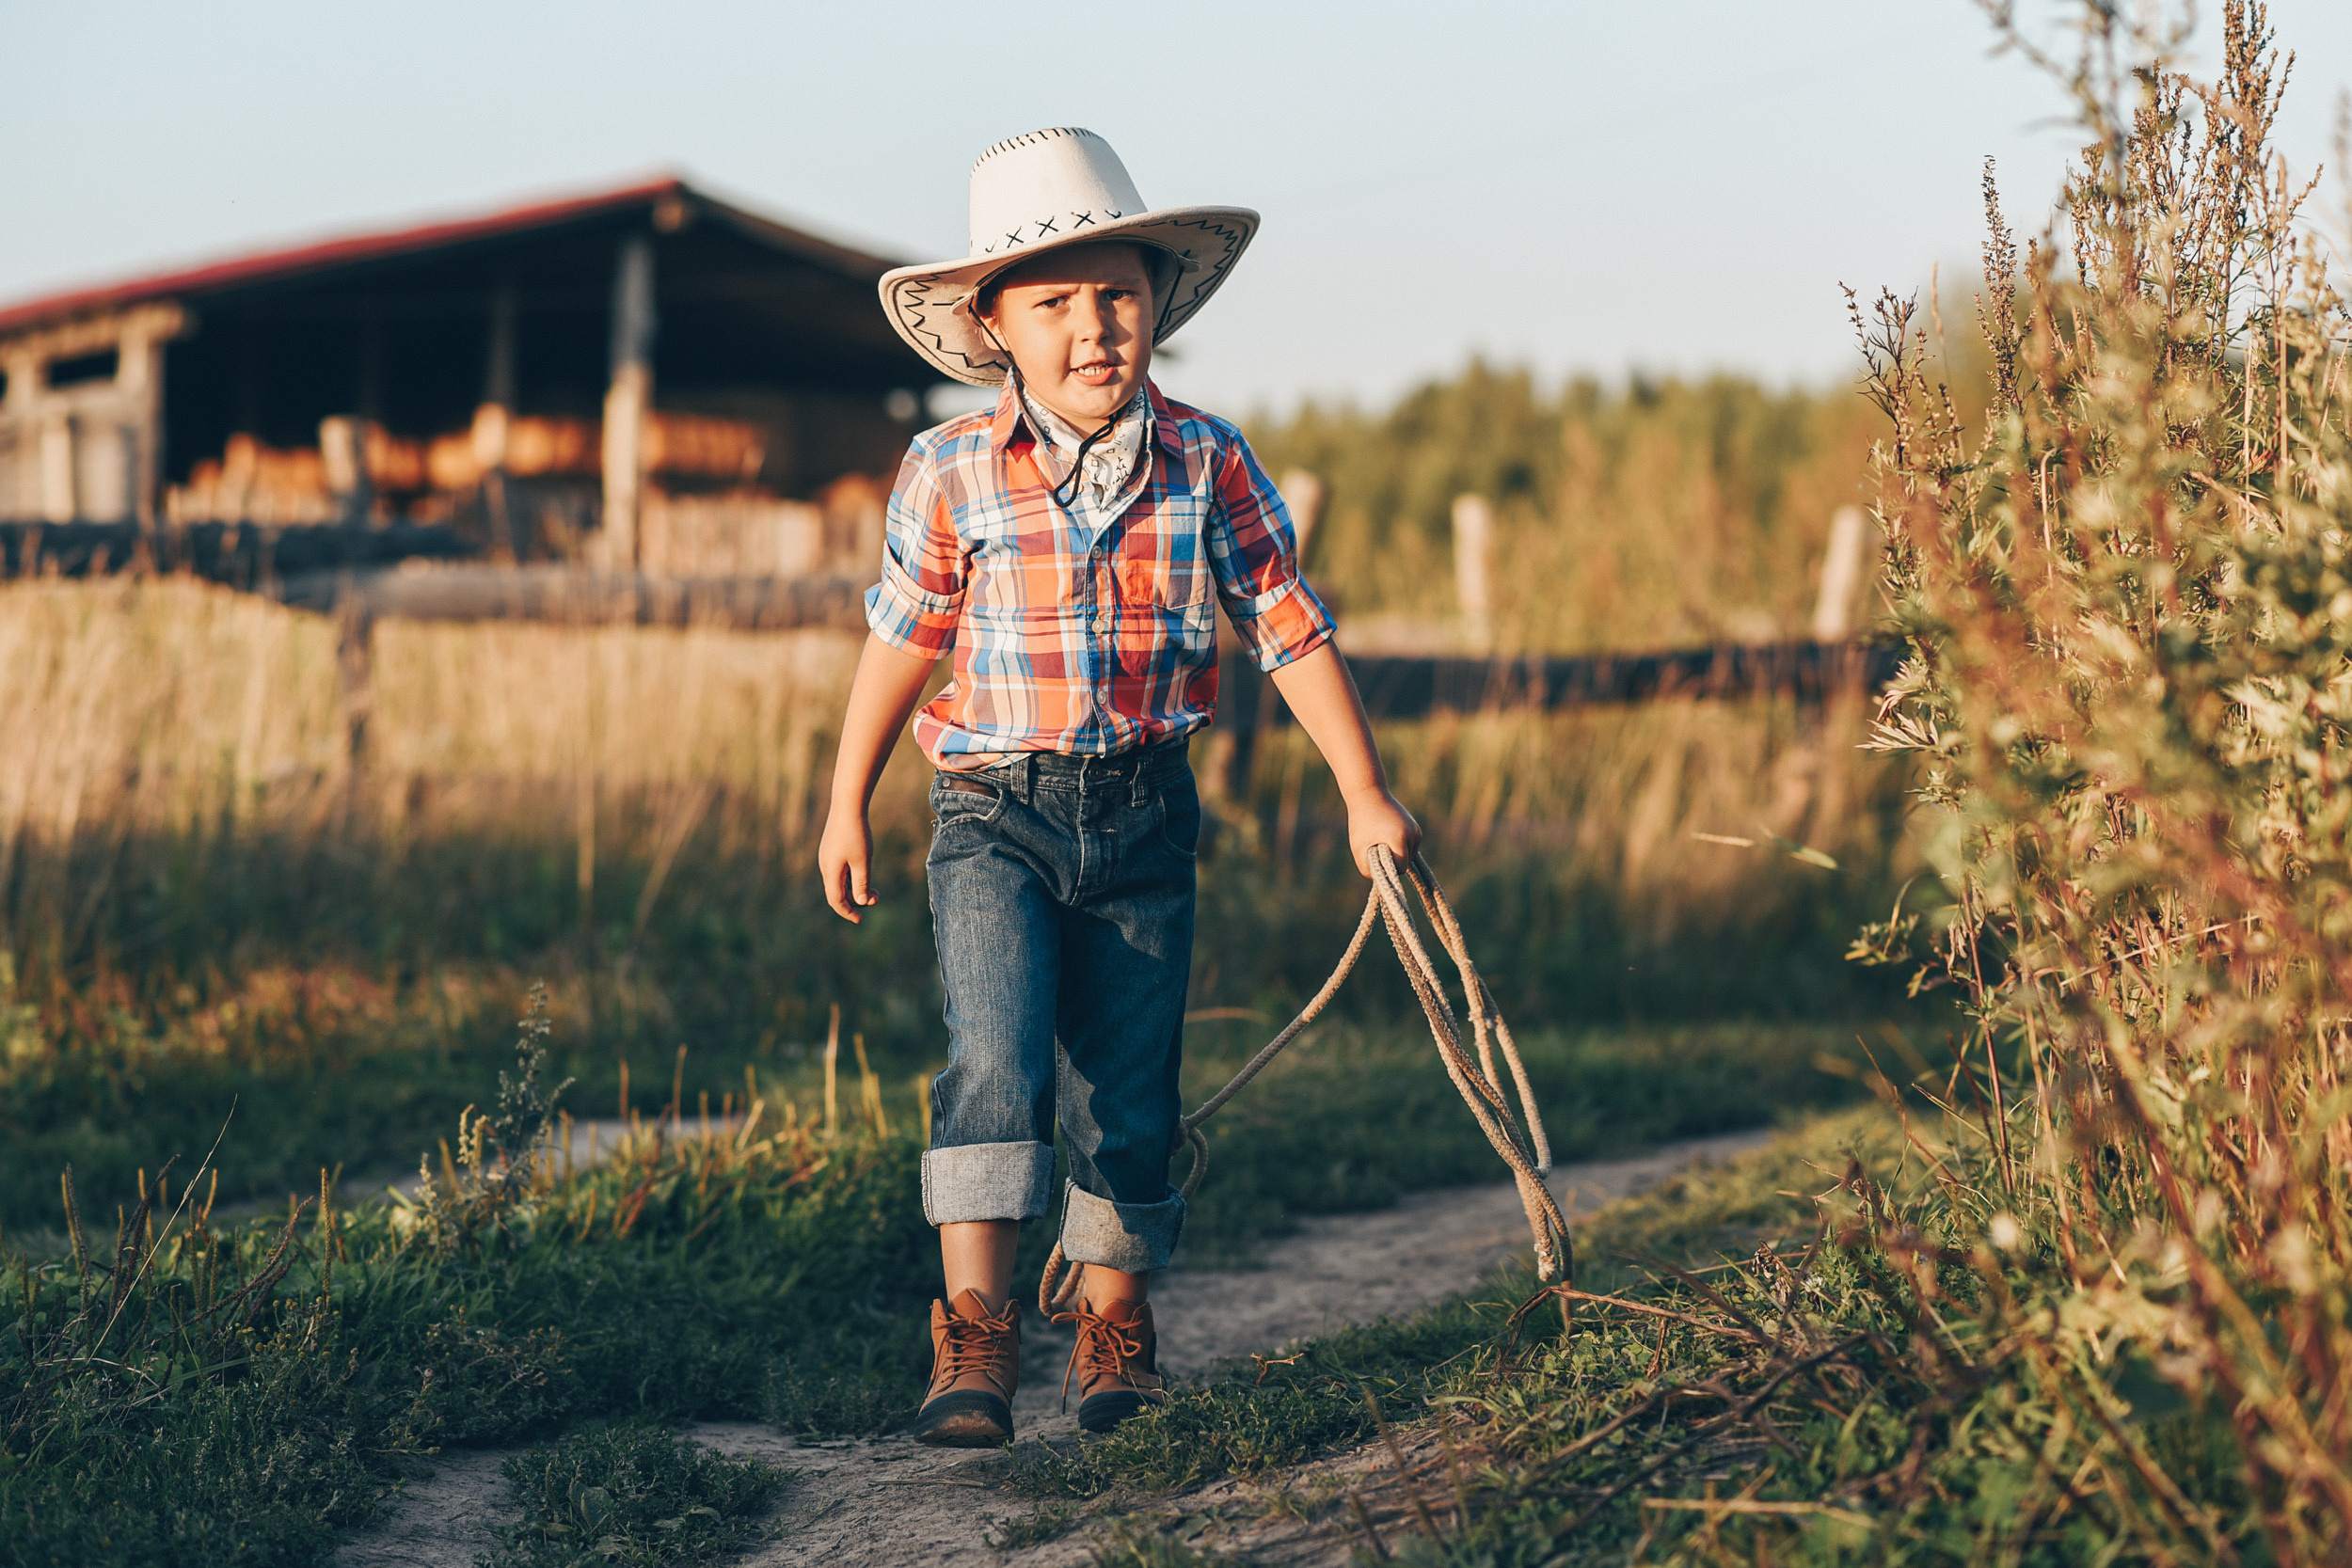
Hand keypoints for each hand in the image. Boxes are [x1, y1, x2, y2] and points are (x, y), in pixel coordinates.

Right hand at [818, 805, 875, 922]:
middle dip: (857, 899)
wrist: (847, 805)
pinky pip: (840, 871)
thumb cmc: (856, 834)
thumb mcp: (862, 861)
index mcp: (830, 871)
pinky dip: (852, 877)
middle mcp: (825, 866)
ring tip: (875, 890)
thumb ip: (861, 883)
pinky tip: (865, 873)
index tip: (860, 920)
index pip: (836, 900)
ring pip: (840, 881)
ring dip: (856, 888)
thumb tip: (860, 902)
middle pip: (838, 892)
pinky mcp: (832, 849)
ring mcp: (828, 857)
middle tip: (877, 898)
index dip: (847, 912)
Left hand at [1345, 789, 1421, 878]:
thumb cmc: (1361, 823)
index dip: (1386, 869)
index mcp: (1400, 839)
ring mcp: (1416, 831)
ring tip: (1380, 839)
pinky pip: (1409, 847)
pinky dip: (1398, 847)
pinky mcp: (1416, 828)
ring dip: (1395, 854)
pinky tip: (1387, 836)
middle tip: (1375, 846)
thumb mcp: (1358, 849)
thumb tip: (1381, 880)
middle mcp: (1413, 834)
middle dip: (1391, 860)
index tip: (1375, 858)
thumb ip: (1367, 870)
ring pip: (1408, 856)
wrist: (1369, 794)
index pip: (1400, 869)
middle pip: (1405, 863)